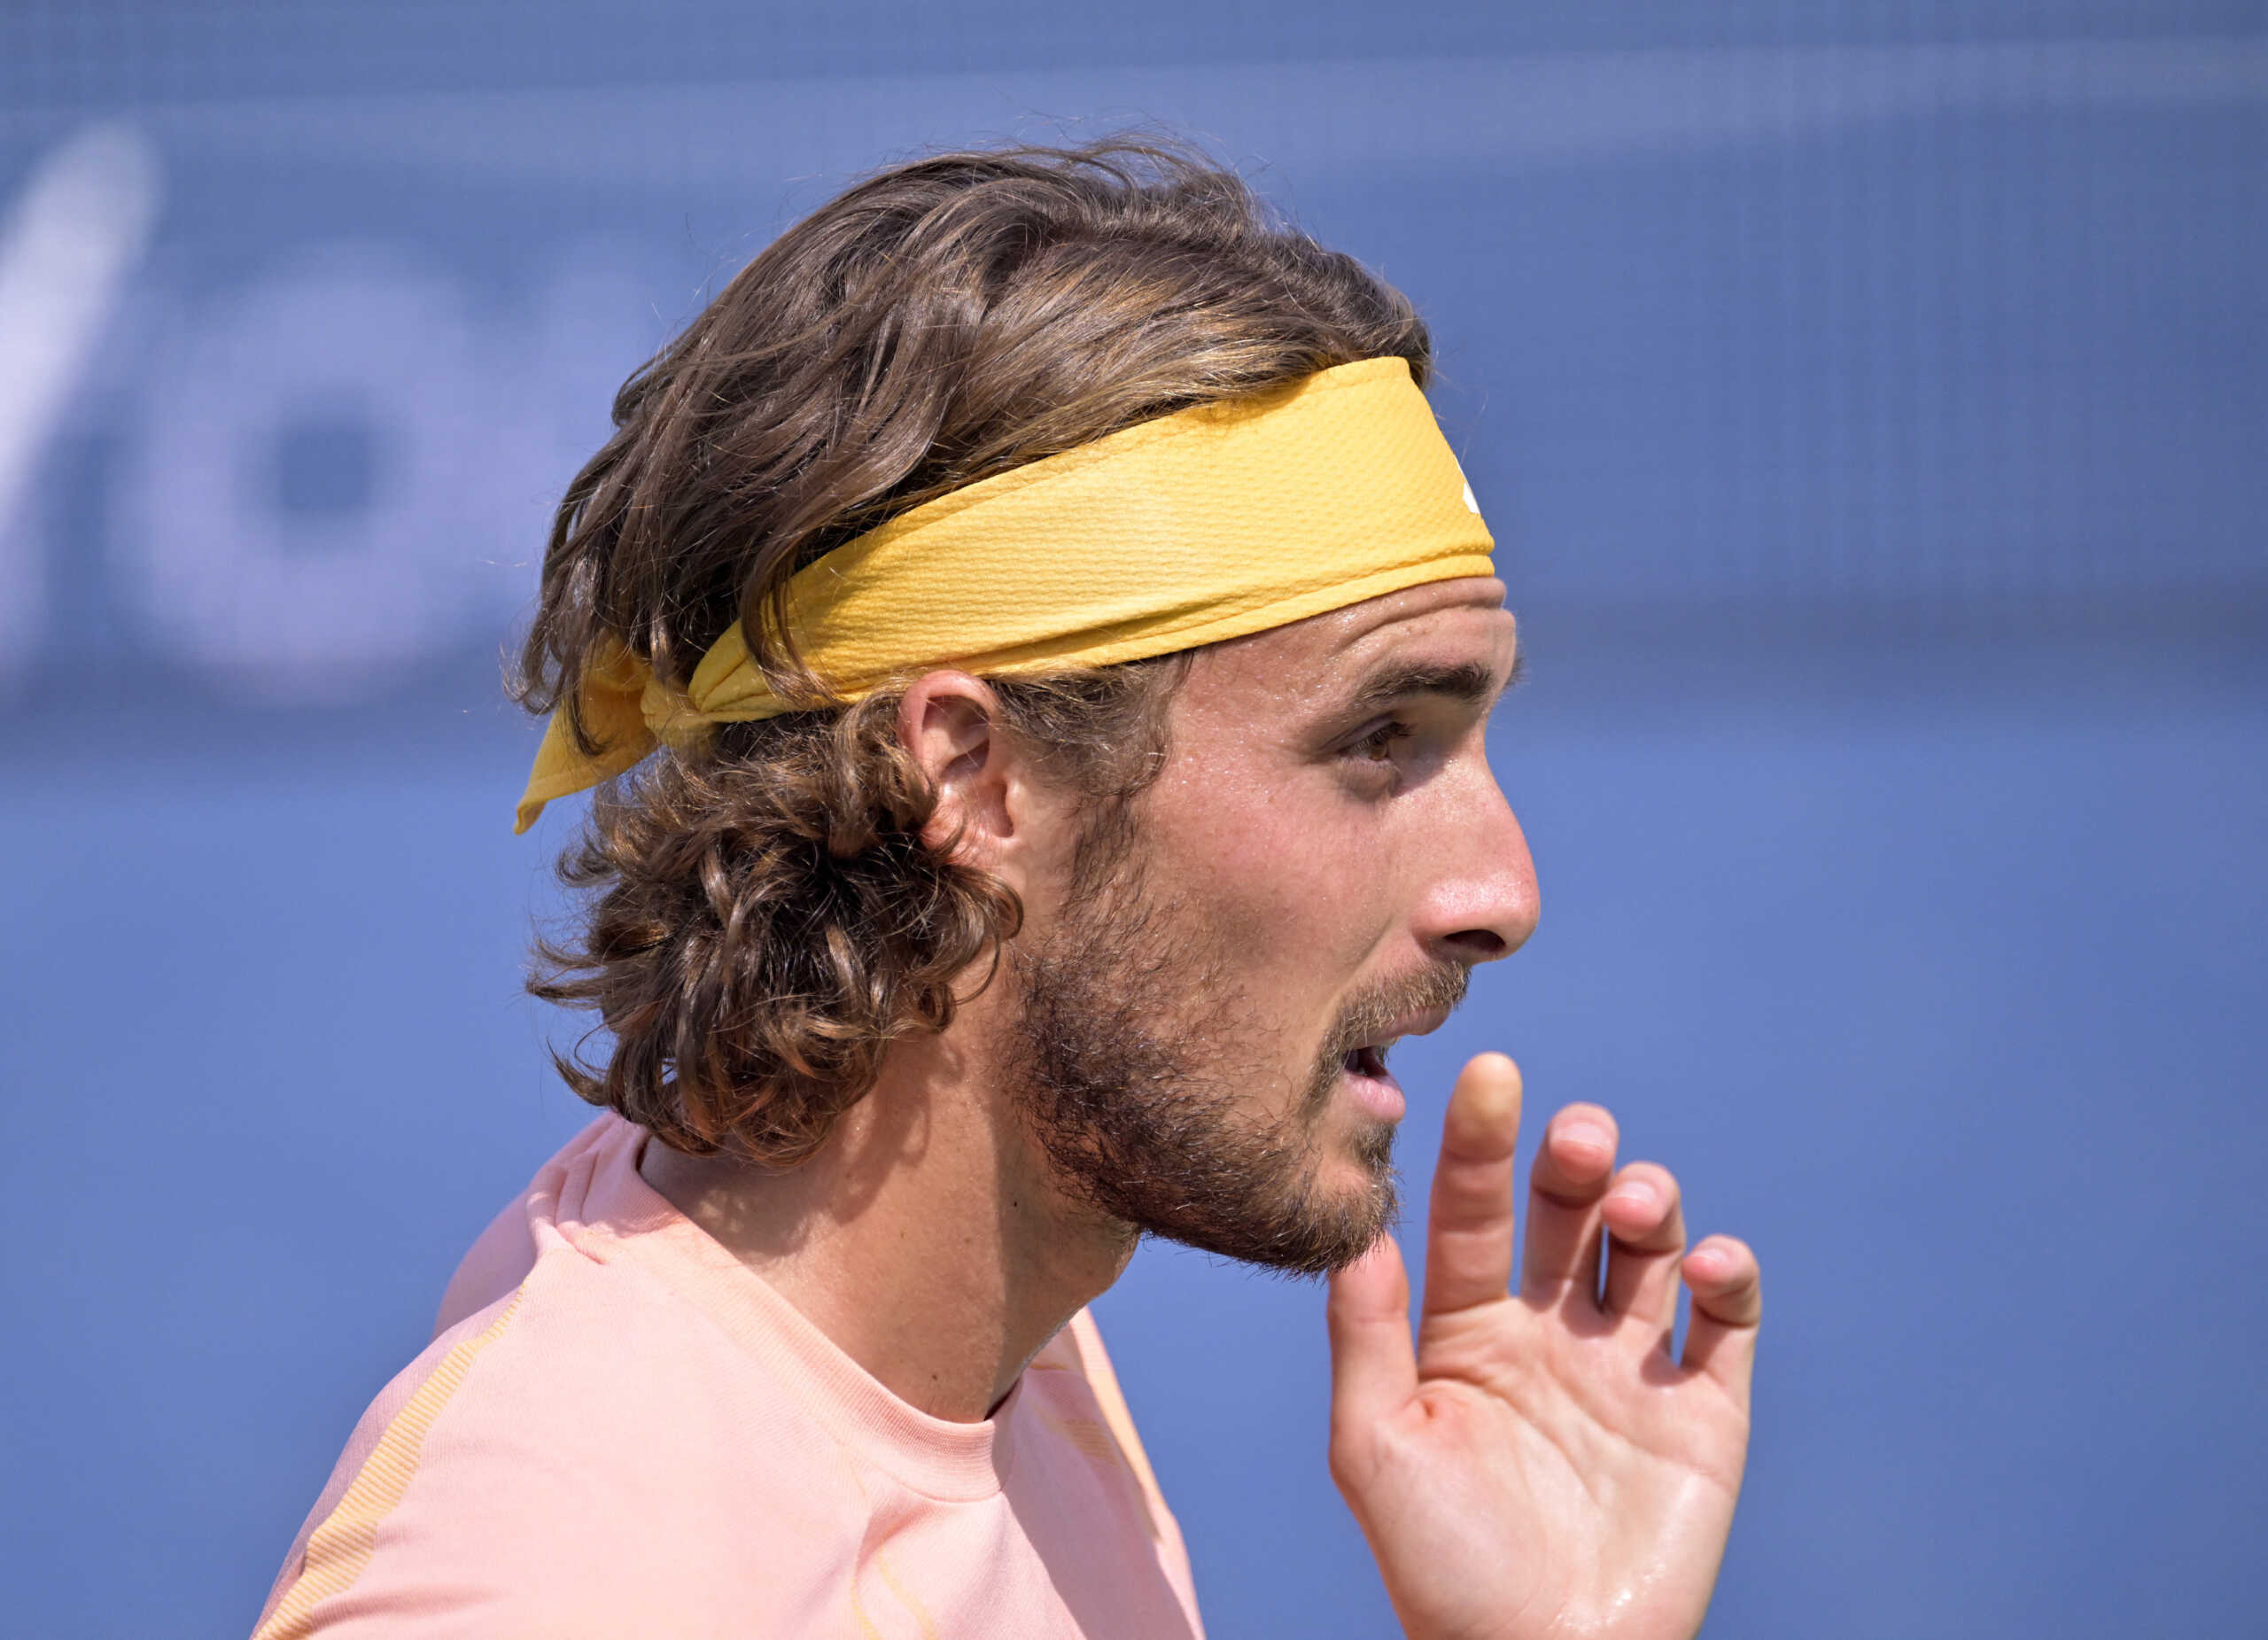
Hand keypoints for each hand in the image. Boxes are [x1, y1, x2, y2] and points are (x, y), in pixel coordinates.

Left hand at [1326, 1054, 1760, 1639]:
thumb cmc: (1441, 1570)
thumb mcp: (1377, 1446)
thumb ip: (1365, 1334)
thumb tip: (1353, 1226)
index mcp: (1466, 1332)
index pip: (1471, 1212)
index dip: (1479, 1142)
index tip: (1490, 1070)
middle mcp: (1548, 1334)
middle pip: (1569, 1212)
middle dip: (1577, 1159)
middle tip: (1579, 1140)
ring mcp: (1627, 1367)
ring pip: (1648, 1248)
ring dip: (1648, 1203)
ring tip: (1634, 1207)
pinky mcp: (1702, 1411)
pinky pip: (1725, 1321)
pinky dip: (1727, 1274)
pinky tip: (1706, 1264)